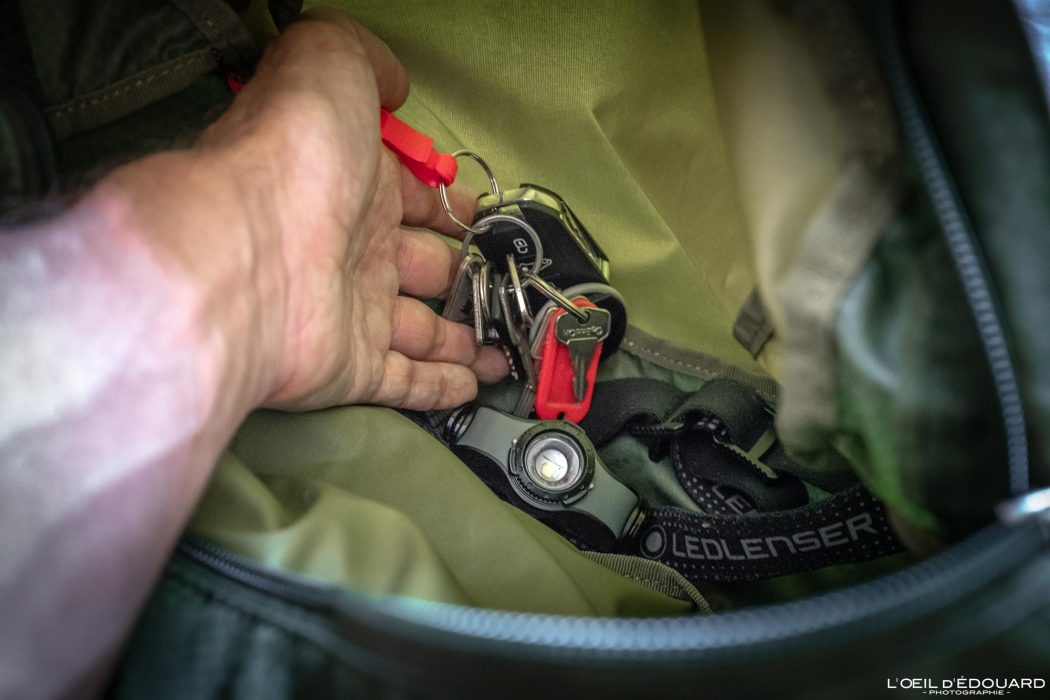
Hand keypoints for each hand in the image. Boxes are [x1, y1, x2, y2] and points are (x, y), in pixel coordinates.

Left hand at [105, 9, 506, 414]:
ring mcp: (350, 316)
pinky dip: (439, 389)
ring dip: (460, 340)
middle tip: (501, 288)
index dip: (447, 209)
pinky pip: (404, 384)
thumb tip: (394, 83)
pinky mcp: (349, 371)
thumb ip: (365, 61)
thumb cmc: (294, 156)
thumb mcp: (330, 66)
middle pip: (421, 270)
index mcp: (354, 190)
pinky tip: (474, 385)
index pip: (412, 202)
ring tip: (502, 349)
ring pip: (420, 332)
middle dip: (461, 278)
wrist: (246, 252)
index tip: (481, 222)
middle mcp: (352, 254)